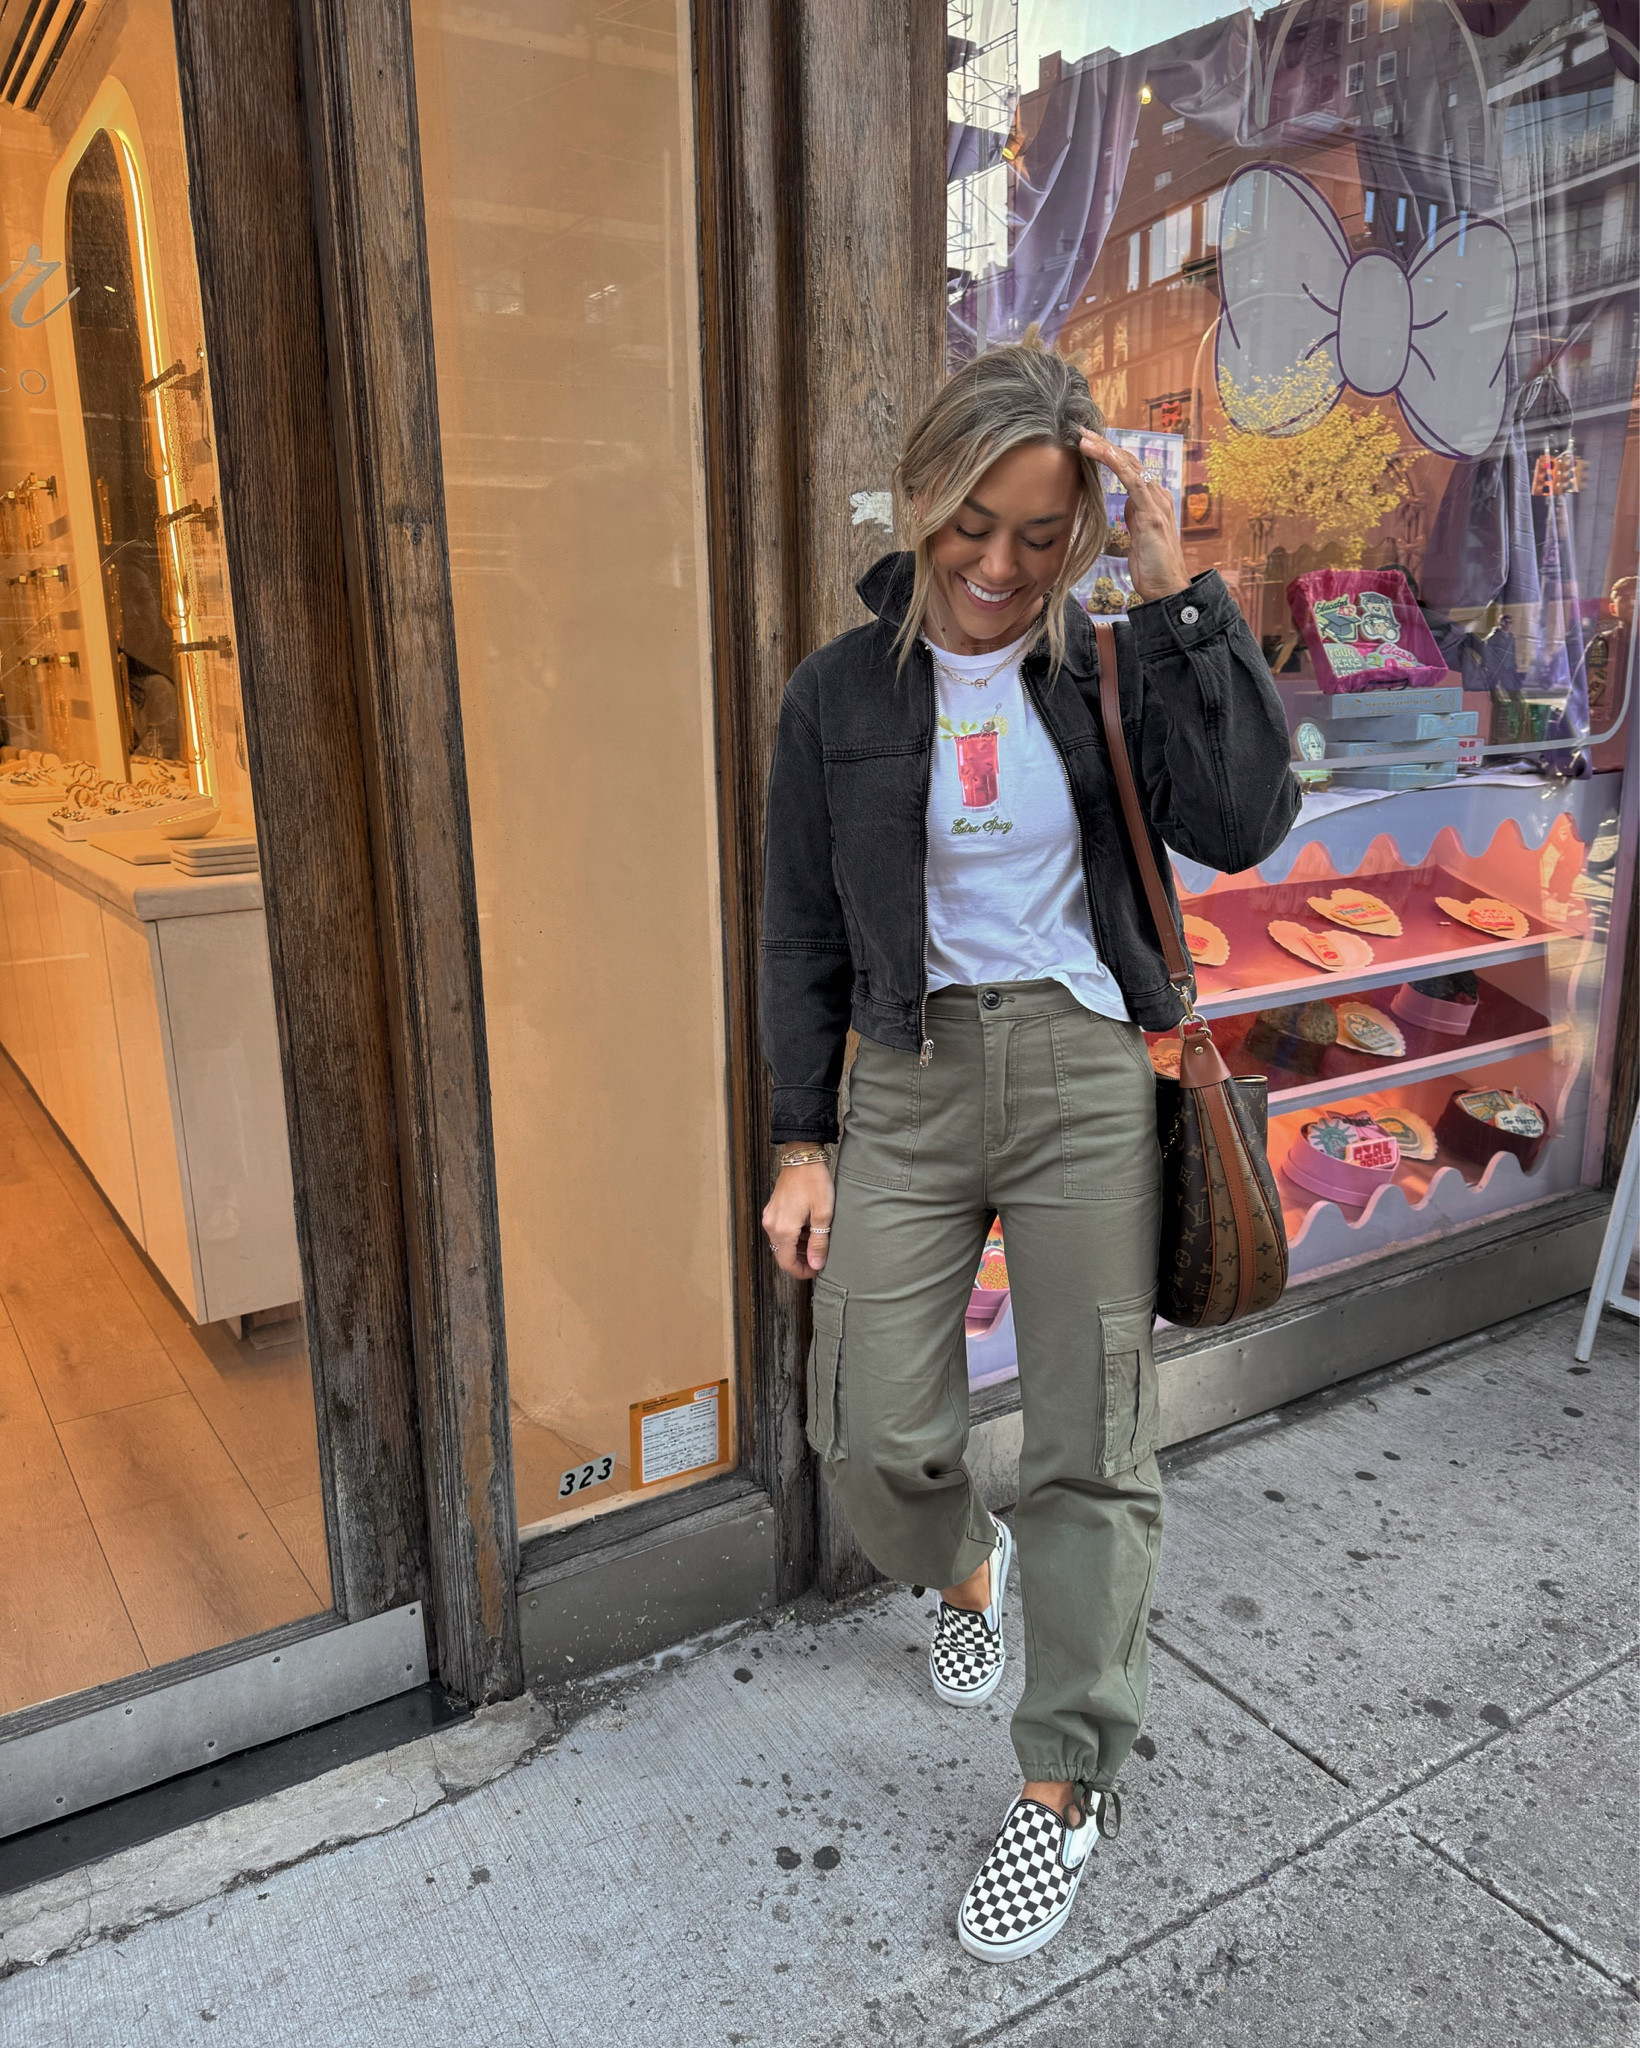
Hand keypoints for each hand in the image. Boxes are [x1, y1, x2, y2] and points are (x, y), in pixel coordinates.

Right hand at [762, 1162, 833, 1277]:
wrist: (802, 1156)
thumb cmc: (814, 1182)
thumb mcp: (823, 1214)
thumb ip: (819, 1243)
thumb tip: (816, 1265)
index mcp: (783, 1230)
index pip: (786, 1263)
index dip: (802, 1272)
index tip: (816, 1271)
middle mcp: (771, 1225)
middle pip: (783, 1254)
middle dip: (801, 1260)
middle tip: (820, 1256)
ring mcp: (770, 1216)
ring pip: (782, 1243)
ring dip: (798, 1247)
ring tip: (818, 1241)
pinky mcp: (773, 1209)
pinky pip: (780, 1230)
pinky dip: (793, 1235)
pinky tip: (808, 1228)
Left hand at [1080, 432, 1191, 602]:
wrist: (1167, 588)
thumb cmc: (1153, 567)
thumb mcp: (1138, 537)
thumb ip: (1135, 518)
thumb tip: (1126, 505)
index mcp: (1152, 500)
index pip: (1128, 469)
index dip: (1108, 454)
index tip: (1087, 443)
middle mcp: (1157, 496)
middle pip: (1129, 461)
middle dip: (1105, 444)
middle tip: (1081, 431)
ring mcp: (1157, 502)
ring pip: (1130, 466)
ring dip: (1106, 450)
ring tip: (1085, 438)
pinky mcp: (1153, 513)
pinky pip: (1134, 481)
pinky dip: (1117, 465)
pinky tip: (1103, 453)